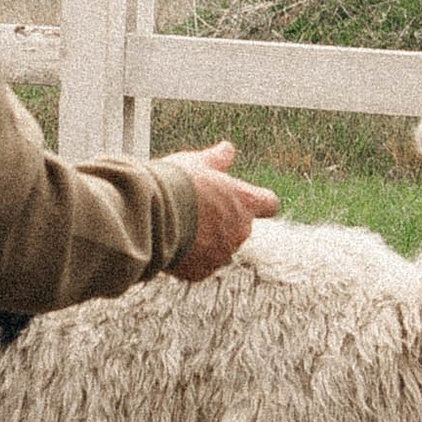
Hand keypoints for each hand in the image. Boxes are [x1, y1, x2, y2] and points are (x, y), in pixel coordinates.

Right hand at [170, 139, 278, 282]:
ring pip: (220, 247)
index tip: (245, 198)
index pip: (269, 203)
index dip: (258, 201)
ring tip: (181, 224)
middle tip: (198, 208)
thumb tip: (227, 149)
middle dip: (224, 220)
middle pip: (241, 226)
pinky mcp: (202, 271)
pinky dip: (190, 257)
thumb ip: (217, 159)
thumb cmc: (177, 185)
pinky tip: (174, 241)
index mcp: (245, 201)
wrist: (152, 216)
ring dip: (207, 239)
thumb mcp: (197, 162)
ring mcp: (222, 254)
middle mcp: (240, 231)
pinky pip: (201, 264)